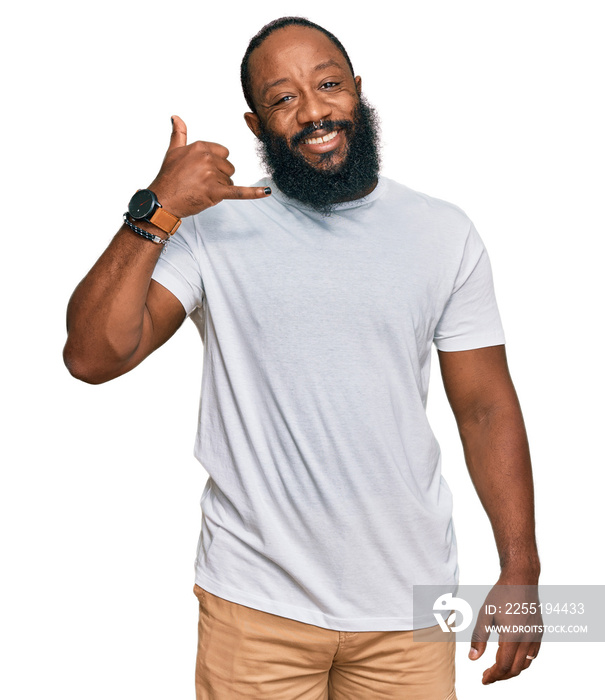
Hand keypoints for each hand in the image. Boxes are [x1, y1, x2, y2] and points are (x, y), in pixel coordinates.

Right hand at [148, 115, 269, 217]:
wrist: (162, 200)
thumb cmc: (168, 177)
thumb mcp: (173, 151)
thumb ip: (179, 134)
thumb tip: (176, 117)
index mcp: (200, 146)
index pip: (223, 153)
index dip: (215, 164)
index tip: (201, 171)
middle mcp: (207, 158)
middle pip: (228, 167)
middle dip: (219, 176)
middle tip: (200, 183)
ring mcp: (212, 175)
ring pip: (230, 180)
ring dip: (220, 188)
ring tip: (201, 190)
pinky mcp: (215, 192)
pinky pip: (238, 192)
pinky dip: (253, 193)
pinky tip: (266, 192)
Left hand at [469, 575, 542, 683]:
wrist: (521, 578)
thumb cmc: (501, 594)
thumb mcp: (485, 614)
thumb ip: (478, 637)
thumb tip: (472, 659)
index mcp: (512, 635)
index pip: (503, 665)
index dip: (492, 676)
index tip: (483, 679)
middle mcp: (527, 639)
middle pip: (515, 669)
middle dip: (501, 676)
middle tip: (487, 676)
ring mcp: (535, 636)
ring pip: (526, 664)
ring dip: (512, 670)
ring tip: (498, 669)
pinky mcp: (539, 631)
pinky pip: (533, 654)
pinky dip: (522, 661)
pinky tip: (512, 657)